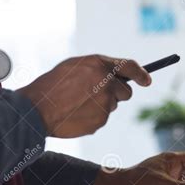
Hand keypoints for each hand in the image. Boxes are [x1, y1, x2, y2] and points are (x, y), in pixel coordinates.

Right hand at [17, 54, 150, 137]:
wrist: (37, 109)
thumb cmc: (53, 85)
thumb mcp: (75, 67)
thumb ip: (98, 69)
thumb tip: (117, 77)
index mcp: (99, 65)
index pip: (130, 66)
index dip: (141, 74)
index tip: (147, 80)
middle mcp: (106, 83)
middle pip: (126, 91)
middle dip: (117, 93)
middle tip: (97, 94)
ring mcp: (105, 103)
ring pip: (113, 105)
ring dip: (103, 105)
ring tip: (79, 103)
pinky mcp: (101, 120)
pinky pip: (103, 118)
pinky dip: (94, 117)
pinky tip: (77, 114)